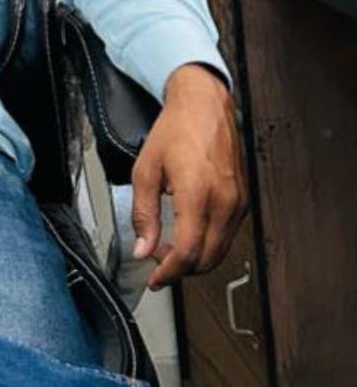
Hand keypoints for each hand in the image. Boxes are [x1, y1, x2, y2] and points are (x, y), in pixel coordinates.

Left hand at [130, 64, 247, 291]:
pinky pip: (227, 235)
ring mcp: (238, 202)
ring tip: (168, 250)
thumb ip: (143, 213)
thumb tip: (143, 247)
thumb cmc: (176, 131)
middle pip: (207, 259)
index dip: (169, 273)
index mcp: (197, 193)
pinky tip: (188, 235)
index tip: (155, 280)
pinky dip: (208, 244)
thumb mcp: (145, 170)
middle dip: (181, 270)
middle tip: (157, 265)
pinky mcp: (243, 201)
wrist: (204, 106)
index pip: (188, 252)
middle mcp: (224, 201)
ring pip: (220, 251)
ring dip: (195, 259)